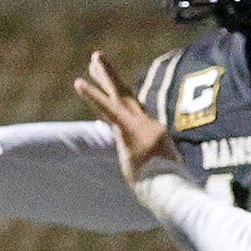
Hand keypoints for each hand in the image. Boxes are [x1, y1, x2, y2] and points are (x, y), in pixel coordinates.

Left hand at [69, 51, 181, 188]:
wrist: (172, 190)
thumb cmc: (170, 192)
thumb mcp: (163, 177)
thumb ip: (155, 169)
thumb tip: (157, 178)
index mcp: (155, 135)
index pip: (135, 114)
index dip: (121, 103)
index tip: (110, 91)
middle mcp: (148, 125)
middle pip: (128, 96)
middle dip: (112, 78)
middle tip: (97, 60)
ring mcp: (139, 125)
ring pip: (119, 95)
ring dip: (105, 76)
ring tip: (94, 58)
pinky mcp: (128, 130)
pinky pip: (107, 108)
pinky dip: (92, 95)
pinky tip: (78, 82)